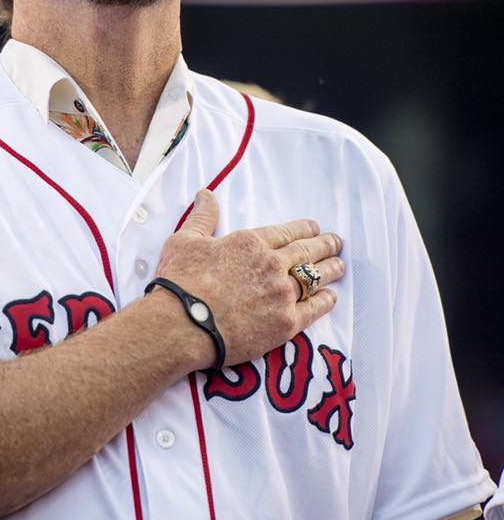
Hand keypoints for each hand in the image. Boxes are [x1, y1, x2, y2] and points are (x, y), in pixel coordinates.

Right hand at [152, 189, 343, 368]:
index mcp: (250, 242)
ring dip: (330, 270)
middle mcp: (272, 264)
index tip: (314, 228)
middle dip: (325, 245)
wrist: (182, 326)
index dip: (304, 228)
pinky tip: (331, 297)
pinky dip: (325, 301)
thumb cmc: (179, 282)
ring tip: (339, 265)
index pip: (287, 232)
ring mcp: (282, 294)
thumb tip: (205, 193)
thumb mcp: (185, 240)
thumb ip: (202, 217)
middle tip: (336, 242)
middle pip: (307, 252)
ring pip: (315, 278)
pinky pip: (314, 309)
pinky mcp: (286, 323)